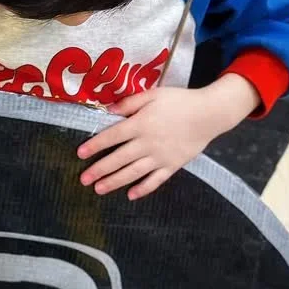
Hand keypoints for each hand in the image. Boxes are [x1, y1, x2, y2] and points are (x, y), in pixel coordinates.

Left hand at [77, 75, 259, 199]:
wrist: (209, 114)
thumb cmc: (180, 101)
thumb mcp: (153, 94)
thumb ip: (130, 102)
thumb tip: (109, 109)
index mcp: (140, 124)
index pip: (112, 136)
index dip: (95, 145)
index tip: (80, 153)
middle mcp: (147, 143)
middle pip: (118, 158)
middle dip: (99, 170)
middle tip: (83, 179)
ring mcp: (160, 157)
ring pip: (133, 172)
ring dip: (114, 182)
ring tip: (99, 189)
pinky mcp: (172, 165)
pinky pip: (156, 180)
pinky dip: (143, 189)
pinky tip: (131, 195)